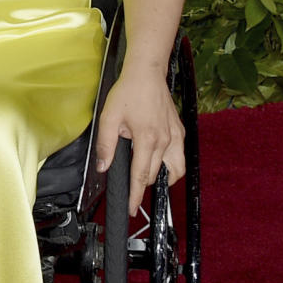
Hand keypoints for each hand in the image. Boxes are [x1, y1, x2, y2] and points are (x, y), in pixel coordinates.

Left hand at [95, 66, 184, 216]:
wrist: (146, 74)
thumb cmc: (128, 92)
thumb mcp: (109, 118)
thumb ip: (106, 145)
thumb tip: (103, 167)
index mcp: (147, 139)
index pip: (141, 176)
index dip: (134, 195)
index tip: (131, 209)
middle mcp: (165, 140)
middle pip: (154, 175)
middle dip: (142, 185)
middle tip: (130, 188)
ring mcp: (175, 136)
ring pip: (175, 170)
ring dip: (161, 178)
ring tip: (147, 177)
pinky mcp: (180, 131)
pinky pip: (179, 156)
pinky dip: (171, 164)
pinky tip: (159, 160)